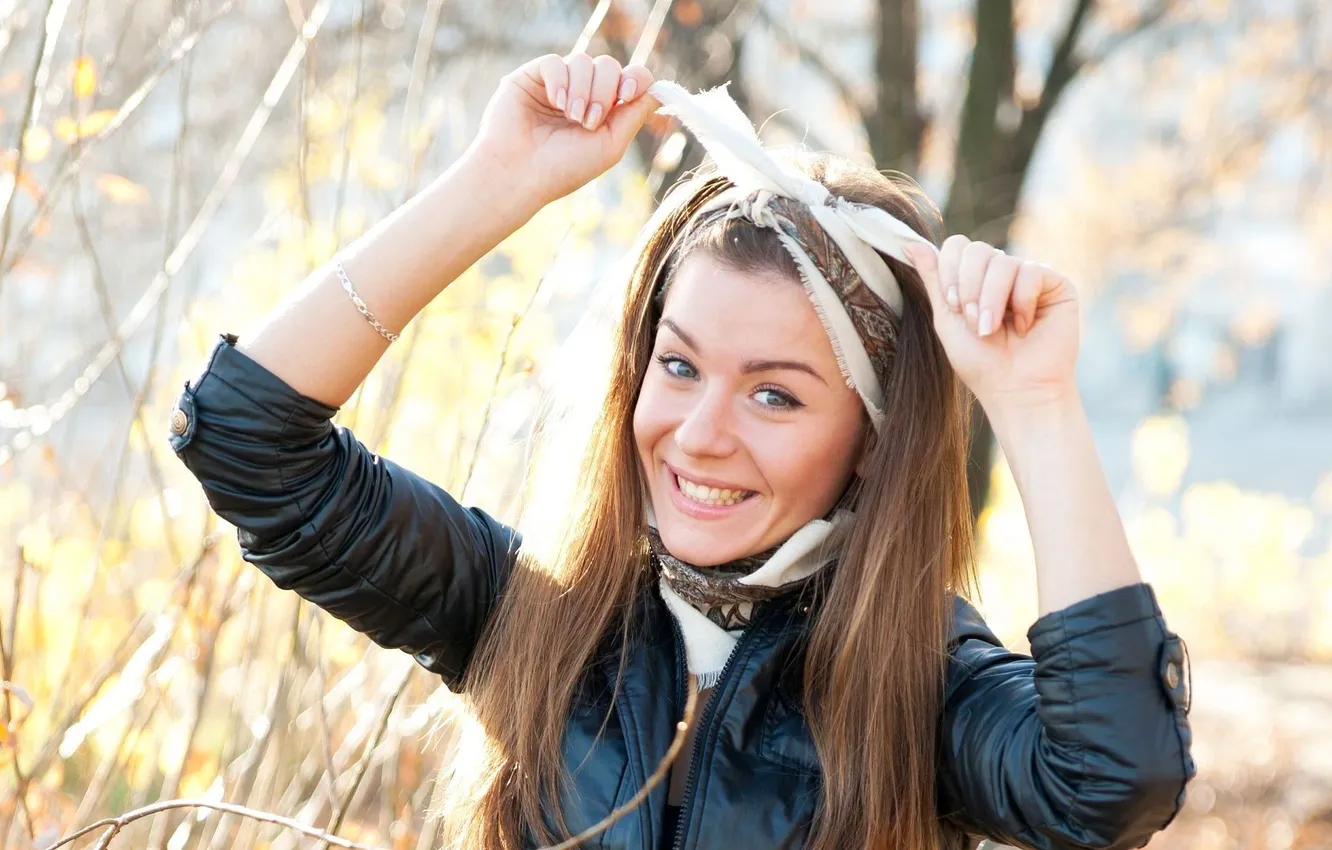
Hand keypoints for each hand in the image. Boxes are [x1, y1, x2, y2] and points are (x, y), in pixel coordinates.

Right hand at [468, 53, 657, 207]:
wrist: (520, 174)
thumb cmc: (564, 168)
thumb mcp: (610, 145)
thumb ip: (634, 116)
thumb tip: (659, 91)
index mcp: (604, 110)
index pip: (629, 78)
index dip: (635, 78)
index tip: (627, 93)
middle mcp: (582, 94)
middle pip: (609, 66)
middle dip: (604, 91)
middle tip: (588, 121)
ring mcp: (558, 84)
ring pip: (583, 61)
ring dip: (582, 90)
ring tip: (571, 116)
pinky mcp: (532, 77)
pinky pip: (555, 62)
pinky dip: (560, 81)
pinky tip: (555, 103)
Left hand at [904, 236, 1080, 414]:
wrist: (1015, 390)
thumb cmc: (980, 362)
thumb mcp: (946, 319)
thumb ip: (933, 280)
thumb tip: (909, 243)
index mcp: (975, 278)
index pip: (957, 246)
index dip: (950, 272)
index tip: (954, 307)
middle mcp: (1002, 273)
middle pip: (977, 249)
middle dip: (969, 289)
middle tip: (975, 322)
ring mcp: (1029, 276)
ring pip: (1002, 261)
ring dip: (991, 300)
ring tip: (994, 329)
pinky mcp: (1056, 284)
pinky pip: (1031, 272)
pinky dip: (1022, 303)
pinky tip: (1025, 326)